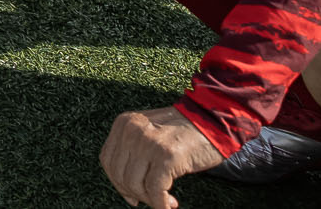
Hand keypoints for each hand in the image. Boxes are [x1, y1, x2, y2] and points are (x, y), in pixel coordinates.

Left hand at [99, 107, 221, 208]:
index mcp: (124, 123)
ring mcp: (148, 142)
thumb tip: (127, 191)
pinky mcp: (166, 156)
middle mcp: (132, 130)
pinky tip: (171, 205)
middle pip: (119, 175)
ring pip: (135, 185)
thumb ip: (134, 151)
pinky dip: (161, 203)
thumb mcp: (149, 132)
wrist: (213, 121)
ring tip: (167, 201)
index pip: (107, 160)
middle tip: (152, 200)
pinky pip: (155, 190)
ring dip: (150, 200)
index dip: (117, 182)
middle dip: (135, 194)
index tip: (131, 195)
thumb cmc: (184, 133)